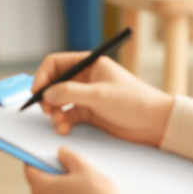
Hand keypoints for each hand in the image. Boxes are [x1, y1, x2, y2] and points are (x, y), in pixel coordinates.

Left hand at [24, 147, 117, 193]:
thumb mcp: (84, 168)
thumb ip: (69, 157)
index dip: (38, 162)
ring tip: (79, 190)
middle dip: (51, 177)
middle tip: (71, 173)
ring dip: (57, 193)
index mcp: (41, 187)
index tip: (48, 159)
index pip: (30, 170)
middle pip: (39, 185)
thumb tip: (60, 153)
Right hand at [33, 54, 174, 146]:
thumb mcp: (100, 95)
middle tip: (46, 110)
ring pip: (58, 102)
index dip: (43, 76)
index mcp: (89, 64)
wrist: (154, 124)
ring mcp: (86, 96)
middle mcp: (85, 79)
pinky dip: (62, 123)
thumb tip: (46, 94)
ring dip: (54, 113)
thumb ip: (71, 93)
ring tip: (58, 123)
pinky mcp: (88, 113)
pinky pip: (67, 116)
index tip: (37, 92)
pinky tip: (64, 129)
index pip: (56, 64)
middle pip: (54, 84)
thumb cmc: (134, 102)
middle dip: (47, 98)